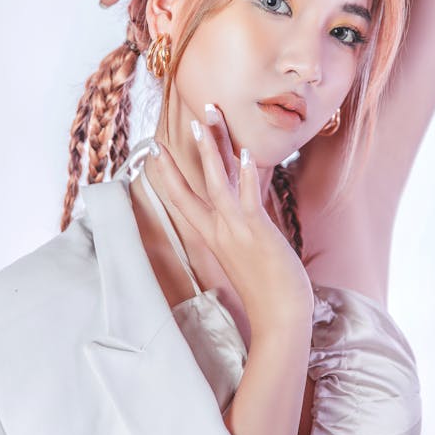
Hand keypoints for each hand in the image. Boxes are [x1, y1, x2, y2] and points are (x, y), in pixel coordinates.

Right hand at [150, 105, 313, 338]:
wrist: (278, 317)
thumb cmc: (266, 288)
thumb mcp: (243, 254)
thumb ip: (237, 231)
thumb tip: (239, 213)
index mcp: (213, 234)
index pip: (182, 198)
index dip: (167, 172)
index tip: (156, 148)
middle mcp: (219, 229)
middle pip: (196, 182)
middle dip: (195, 148)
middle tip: (191, 117)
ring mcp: (235, 229)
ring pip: (216, 182)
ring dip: (211, 149)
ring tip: (206, 120)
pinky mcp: (257, 232)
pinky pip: (247, 198)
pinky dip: (245, 175)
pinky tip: (246, 153)